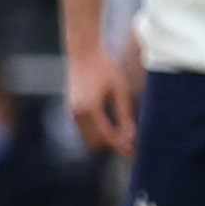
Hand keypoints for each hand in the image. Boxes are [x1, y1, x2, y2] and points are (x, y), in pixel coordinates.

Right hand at [67, 43, 141, 159]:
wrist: (82, 52)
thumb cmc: (104, 67)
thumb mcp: (120, 90)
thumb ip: (124, 114)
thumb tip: (130, 136)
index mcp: (90, 108)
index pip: (106, 136)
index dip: (121, 146)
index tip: (133, 153)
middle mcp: (77, 113)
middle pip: (95, 143)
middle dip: (112, 145)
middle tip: (130, 144)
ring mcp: (71, 112)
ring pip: (89, 138)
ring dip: (104, 139)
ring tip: (124, 135)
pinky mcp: (71, 110)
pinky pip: (85, 130)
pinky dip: (97, 131)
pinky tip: (112, 125)